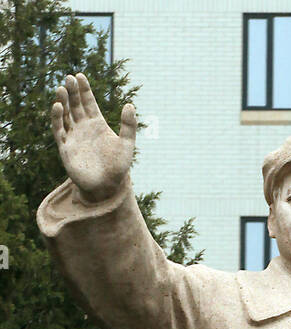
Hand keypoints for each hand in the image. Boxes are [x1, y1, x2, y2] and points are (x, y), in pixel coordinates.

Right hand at [51, 73, 134, 202]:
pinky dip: (57, 118)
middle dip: (72, 91)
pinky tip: (58, 106)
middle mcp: (83, 127)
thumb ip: (128, 126)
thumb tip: (129, 105)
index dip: (84, 89)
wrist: (107, 187)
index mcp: (97, 123)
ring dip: (62, 101)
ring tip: (61, 89)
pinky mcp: (65, 147)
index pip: (88, 102)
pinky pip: (59, 130)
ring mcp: (73, 136)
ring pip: (65, 114)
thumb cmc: (118, 167)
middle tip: (69, 78)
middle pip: (75, 104)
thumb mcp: (127, 145)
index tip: (80, 76)